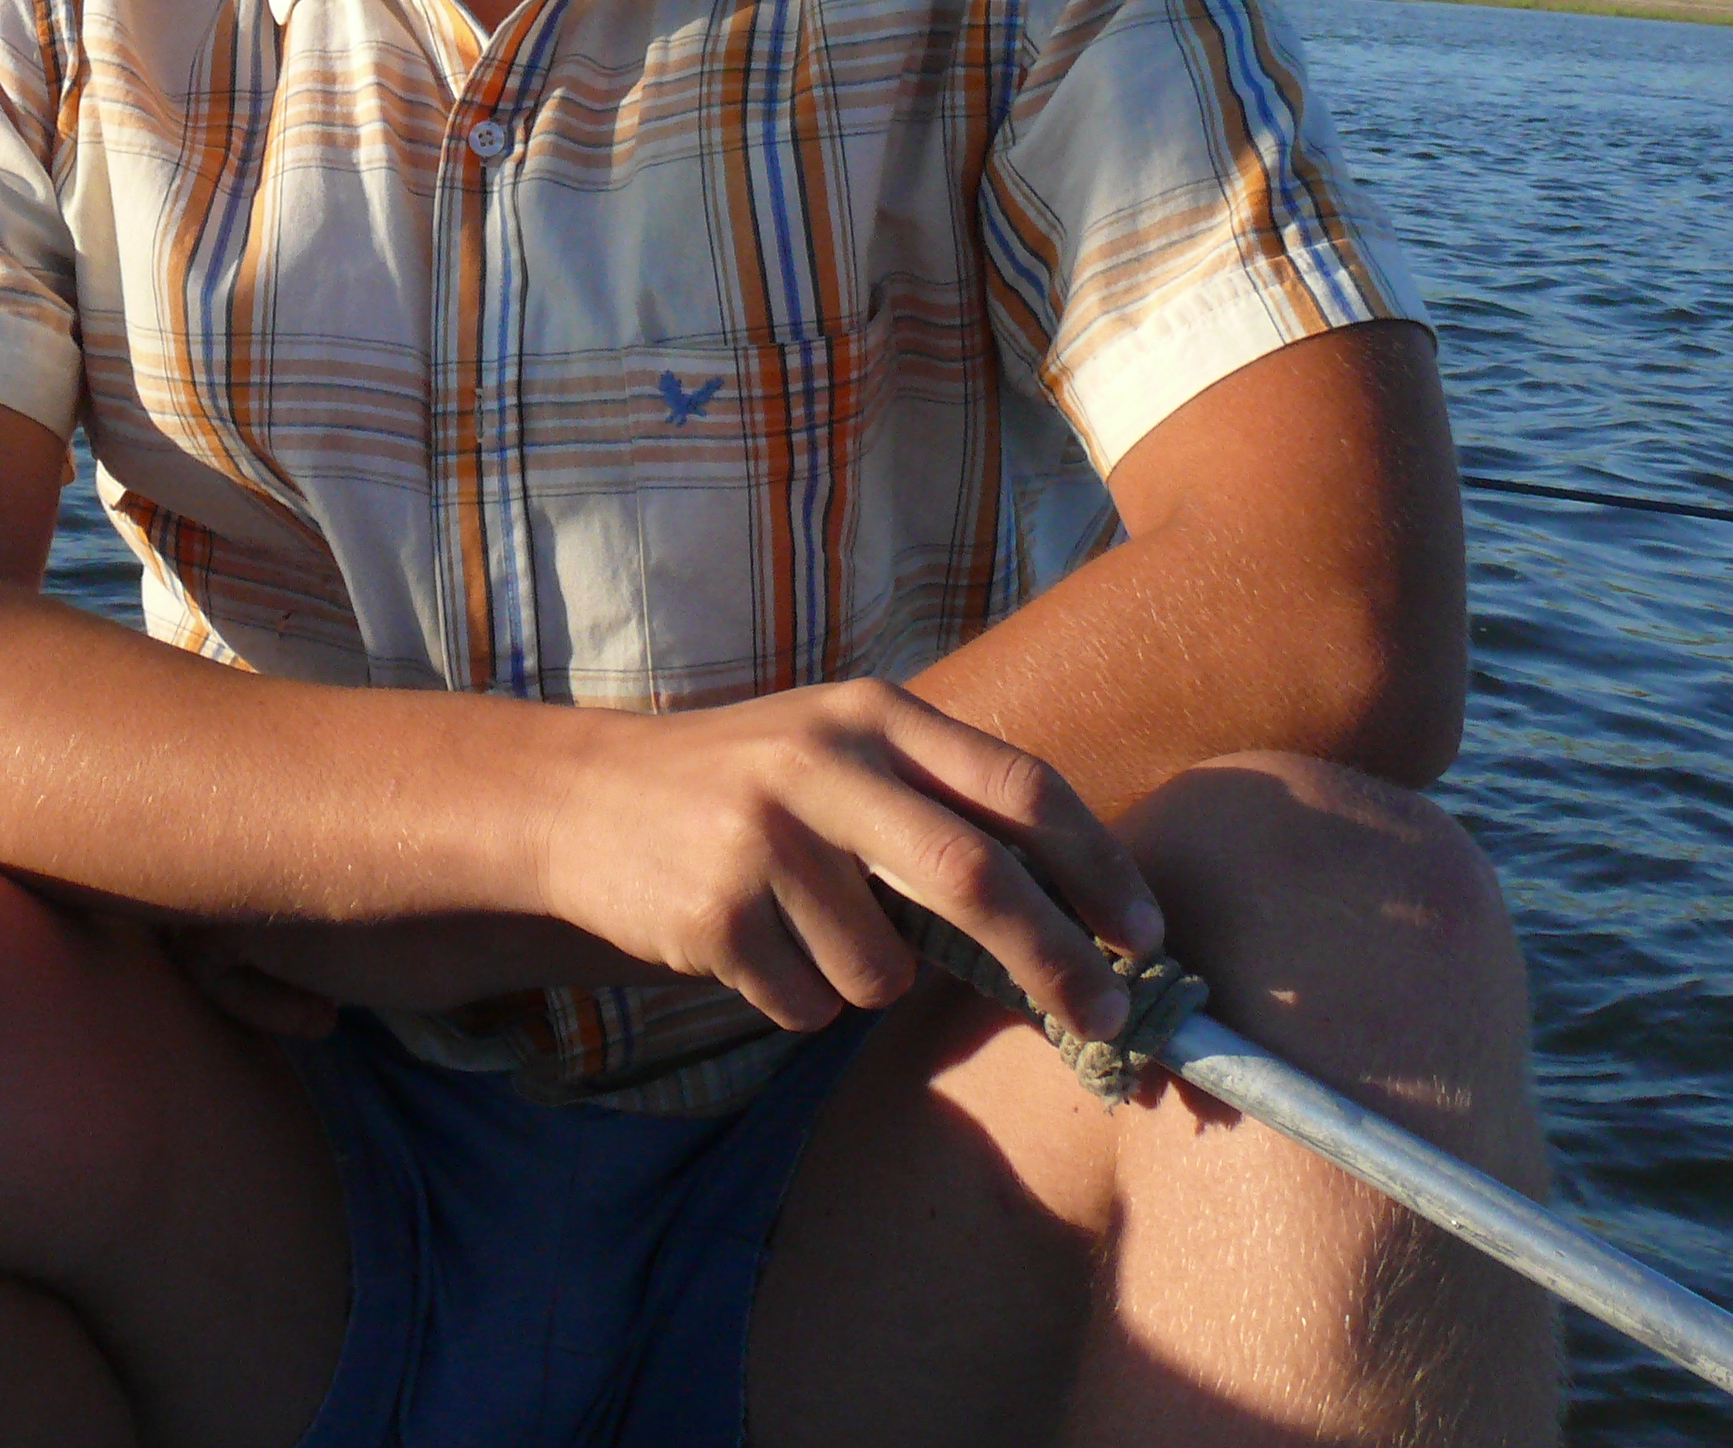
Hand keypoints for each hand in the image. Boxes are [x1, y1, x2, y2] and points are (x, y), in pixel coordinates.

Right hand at [535, 682, 1160, 1037]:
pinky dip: (796, 1000)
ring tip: (806, 931)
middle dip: (1056, 961)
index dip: (1098, 866)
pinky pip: (808, 1005)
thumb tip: (1082, 912)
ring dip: (869, 981)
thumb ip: (941, 802)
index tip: (1151, 934)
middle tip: (1105, 1020)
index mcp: (874, 713)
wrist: (581, 800)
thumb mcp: (842, 752)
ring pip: (885, 971)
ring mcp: (763, 836)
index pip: (1020, 786)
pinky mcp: (714, 910)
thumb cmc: (748, 788)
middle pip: (977, 878)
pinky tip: (748, 945)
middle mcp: (823, 761)